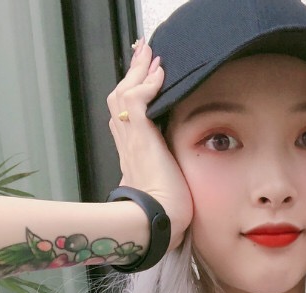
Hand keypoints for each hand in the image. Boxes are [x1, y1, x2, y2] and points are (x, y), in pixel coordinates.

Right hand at [107, 40, 192, 249]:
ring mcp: (132, 140)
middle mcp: (129, 146)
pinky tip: (159, 72)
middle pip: (121, 99)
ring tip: (149, 54)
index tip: (147, 82)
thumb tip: (184, 195)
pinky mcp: (140, 138)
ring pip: (125, 93)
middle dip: (134, 76)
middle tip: (144, 55)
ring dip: (138, 72)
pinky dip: (147, 83)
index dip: (135, 97)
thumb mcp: (169, 197)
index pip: (128, 119)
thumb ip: (172, 187)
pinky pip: (136, 99)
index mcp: (135, 159)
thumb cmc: (166, 219)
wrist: (156, 226)